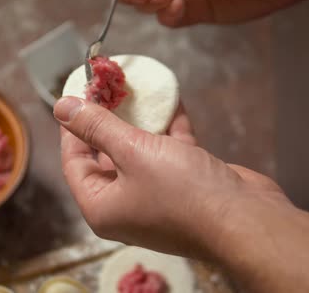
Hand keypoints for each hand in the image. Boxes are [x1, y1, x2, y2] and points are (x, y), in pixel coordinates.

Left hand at [54, 96, 288, 258]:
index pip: (74, 162)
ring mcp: (156, 196)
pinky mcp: (185, 186)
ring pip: (140, 152)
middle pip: (106, 155)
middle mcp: (125, 204)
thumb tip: (61, 107)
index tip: (76, 96)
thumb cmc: (182, 192)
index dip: (72, 127)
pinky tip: (172, 100)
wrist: (246, 220)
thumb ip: (97, 126)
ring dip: (140, 121)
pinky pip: (169, 153)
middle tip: (106, 88)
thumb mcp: (133, 152)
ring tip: (134, 89)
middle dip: (107, 120)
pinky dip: (170, 128)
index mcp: (102, 206)